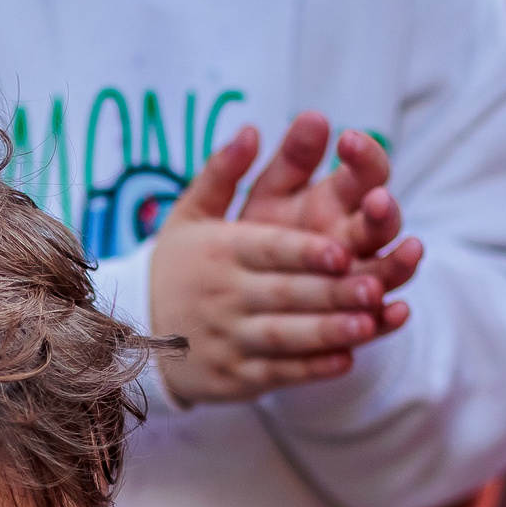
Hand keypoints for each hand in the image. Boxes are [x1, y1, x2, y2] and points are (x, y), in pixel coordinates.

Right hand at [147, 115, 422, 404]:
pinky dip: (311, 370)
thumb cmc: (175, 267)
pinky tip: (346, 361)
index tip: (341, 252)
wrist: (131, 335)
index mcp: (220, 252)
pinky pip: (276, 373)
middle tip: (373, 288)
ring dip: (327, 332)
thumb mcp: (189, 215)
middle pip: (284, 294)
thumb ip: (223, 173)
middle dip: (330, 292)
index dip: (304, 253)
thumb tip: (251, 129)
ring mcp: (227, 339)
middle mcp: (224, 296)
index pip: (268, 250)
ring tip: (367, 325)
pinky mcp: (233, 377)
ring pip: (283, 336)